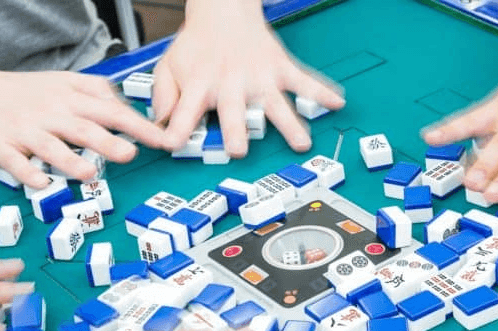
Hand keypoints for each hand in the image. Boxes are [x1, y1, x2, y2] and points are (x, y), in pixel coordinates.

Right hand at [0, 68, 166, 187]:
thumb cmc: (26, 93)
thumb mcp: (64, 82)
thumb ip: (97, 93)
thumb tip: (130, 109)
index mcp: (69, 98)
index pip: (110, 110)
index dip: (136, 125)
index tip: (162, 139)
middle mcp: (49, 114)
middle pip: (82, 128)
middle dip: (107, 141)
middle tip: (130, 154)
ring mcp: (24, 131)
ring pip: (50, 147)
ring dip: (69, 160)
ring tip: (89, 173)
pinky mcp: (0, 147)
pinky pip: (15, 163)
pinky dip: (27, 173)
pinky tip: (41, 184)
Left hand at [151, 0, 343, 156]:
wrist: (222, 8)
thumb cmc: (197, 45)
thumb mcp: (168, 66)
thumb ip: (163, 97)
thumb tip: (161, 127)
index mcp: (200, 86)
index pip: (183, 113)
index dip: (177, 131)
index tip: (173, 146)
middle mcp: (230, 84)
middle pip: (233, 112)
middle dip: (236, 131)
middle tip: (239, 149)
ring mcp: (258, 78)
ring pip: (274, 104)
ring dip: (288, 124)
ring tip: (302, 143)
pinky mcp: (280, 69)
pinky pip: (304, 81)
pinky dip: (321, 91)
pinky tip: (337, 103)